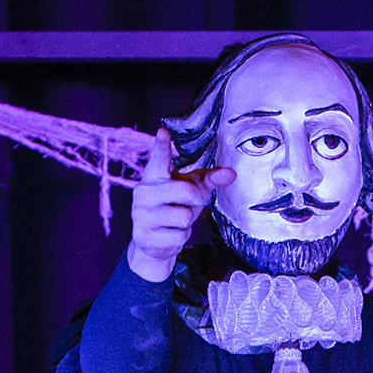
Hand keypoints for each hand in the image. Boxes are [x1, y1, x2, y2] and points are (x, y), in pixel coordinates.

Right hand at [126, 125, 232, 282]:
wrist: (153, 242)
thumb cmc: (174, 206)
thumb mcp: (192, 189)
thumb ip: (209, 179)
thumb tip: (231, 174)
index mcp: (155, 175)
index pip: (159, 158)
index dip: (161, 145)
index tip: (163, 130)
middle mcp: (143, 191)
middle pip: (186, 191)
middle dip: (195, 201)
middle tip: (187, 205)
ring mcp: (140, 214)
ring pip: (183, 216)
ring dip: (187, 222)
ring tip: (175, 221)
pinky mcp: (142, 235)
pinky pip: (179, 236)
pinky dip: (181, 237)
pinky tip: (169, 234)